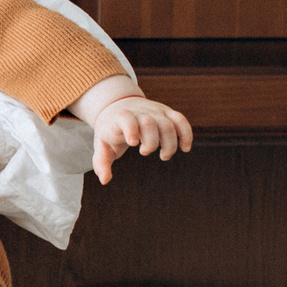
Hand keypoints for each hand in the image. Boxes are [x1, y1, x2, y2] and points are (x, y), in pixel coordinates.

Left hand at [76, 89, 193, 181]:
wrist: (118, 106)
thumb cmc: (110, 130)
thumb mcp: (101, 144)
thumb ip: (101, 162)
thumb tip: (105, 180)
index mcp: (120, 118)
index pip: (126, 118)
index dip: (131, 128)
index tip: (133, 143)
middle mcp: (139, 112)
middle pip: (150, 123)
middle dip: (151, 141)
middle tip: (145, 152)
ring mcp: (154, 111)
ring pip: (168, 123)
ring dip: (170, 143)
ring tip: (164, 156)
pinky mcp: (166, 112)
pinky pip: (180, 120)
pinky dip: (186, 134)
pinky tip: (185, 148)